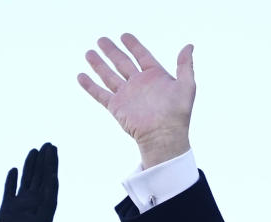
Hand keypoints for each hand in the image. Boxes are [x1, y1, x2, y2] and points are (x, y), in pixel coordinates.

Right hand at [0, 143, 57, 221]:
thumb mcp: (41, 218)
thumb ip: (47, 200)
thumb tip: (52, 180)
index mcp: (45, 205)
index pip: (50, 179)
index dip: (52, 164)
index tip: (53, 149)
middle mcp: (34, 203)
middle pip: (40, 177)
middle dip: (45, 161)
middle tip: (48, 144)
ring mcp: (21, 205)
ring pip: (27, 181)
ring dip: (30, 166)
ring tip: (34, 151)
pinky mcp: (7, 209)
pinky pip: (10, 191)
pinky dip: (12, 180)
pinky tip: (14, 170)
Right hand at [78, 34, 195, 168]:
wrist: (164, 136)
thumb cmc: (178, 114)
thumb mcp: (186, 86)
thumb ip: (185, 65)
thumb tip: (189, 45)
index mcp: (155, 77)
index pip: (142, 56)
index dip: (133, 45)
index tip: (124, 35)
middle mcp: (139, 84)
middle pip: (122, 63)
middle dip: (111, 51)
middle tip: (102, 39)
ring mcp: (127, 95)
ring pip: (109, 76)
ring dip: (99, 64)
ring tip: (89, 53)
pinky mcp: (116, 107)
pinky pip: (100, 94)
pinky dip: (90, 85)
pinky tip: (81, 76)